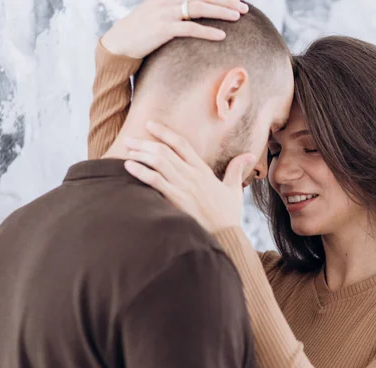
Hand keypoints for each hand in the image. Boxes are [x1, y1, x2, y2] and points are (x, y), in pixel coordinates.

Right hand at [101, 0, 248, 58]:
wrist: (119, 43)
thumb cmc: (142, 32)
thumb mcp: (159, 15)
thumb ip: (178, 12)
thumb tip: (195, 16)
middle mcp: (167, 0)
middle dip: (226, 0)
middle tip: (244, 7)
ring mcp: (164, 13)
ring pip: (199, 8)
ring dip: (221, 12)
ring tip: (239, 16)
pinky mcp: (162, 29)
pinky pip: (190, 29)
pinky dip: (207, 32)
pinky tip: (222, 36)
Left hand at [123, 121, 256, 231]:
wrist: (225, 234)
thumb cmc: (228, 214)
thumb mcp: (234, 189)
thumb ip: (236, 169)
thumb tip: (249, 154)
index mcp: (203, 170)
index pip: (182, 144)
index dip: (165, 132)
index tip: (150, 124)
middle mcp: (192, 175)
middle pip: (165, 151)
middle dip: (145, 143)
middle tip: (129, 139)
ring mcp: (183, 187)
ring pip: (158, 162)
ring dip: (140, 154)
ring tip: (127, 151)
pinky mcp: (176, 200)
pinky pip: (155, 181)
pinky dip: (140, 171)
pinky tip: (128, 166)